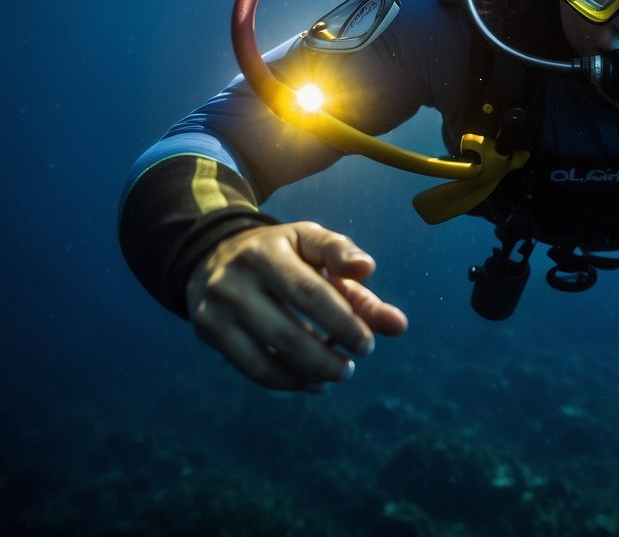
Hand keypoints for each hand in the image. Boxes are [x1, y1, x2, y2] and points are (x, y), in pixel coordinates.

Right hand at [186, 221, 407, 390]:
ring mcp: (217, 309)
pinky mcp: (209, 331)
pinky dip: (289, 382)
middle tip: (353, 365)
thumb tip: (398, 324)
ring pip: (268, 358)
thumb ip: (354, 276)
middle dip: (327, 358)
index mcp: (268, 253)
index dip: (344, 324)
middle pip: (288, 333)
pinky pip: (252, 369)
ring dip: (310, 374)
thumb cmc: (283, 252)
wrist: (214, 253)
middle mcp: (236, 281)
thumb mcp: (314, 246)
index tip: (369, 344)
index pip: (311, 295)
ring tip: (338, 373)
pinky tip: (314, 383)